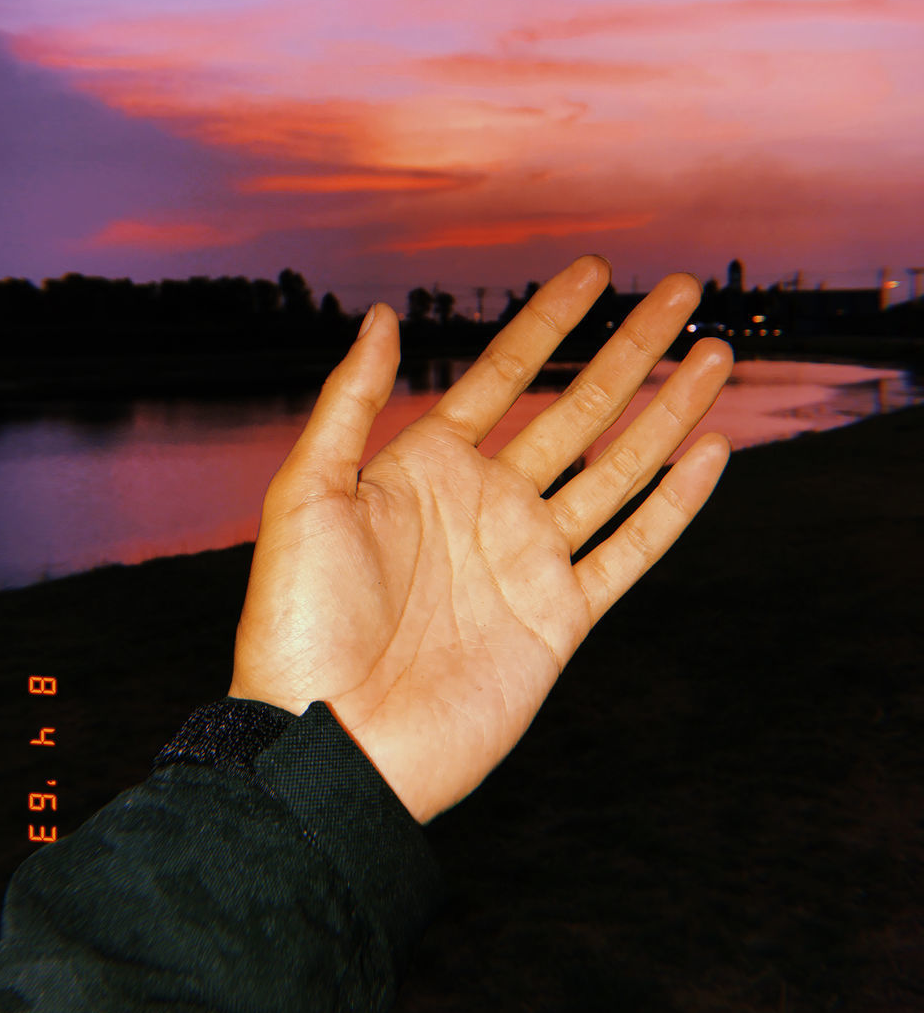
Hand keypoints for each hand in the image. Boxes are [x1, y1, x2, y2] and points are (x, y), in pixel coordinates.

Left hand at [229, 256, 731, 821]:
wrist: (328, 742)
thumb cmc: (299, 622)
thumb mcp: (306, 495)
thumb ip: (350, 403)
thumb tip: (386, 314)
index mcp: (428, 467)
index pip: (505, 373)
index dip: (549, 319)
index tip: (594, 270)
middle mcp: (487, 504)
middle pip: (577, 408)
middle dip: (628, 348)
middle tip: (677, 292)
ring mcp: (528, 560)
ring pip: (617, 468)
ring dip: (668, 412)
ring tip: (713, 357)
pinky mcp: (559, 619)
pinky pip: (632, 550)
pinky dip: (675, 504)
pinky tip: (709, 454)